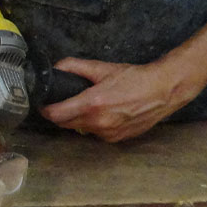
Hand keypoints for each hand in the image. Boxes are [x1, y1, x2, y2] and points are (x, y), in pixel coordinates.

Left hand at [38, 57, 190, 142]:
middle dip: (61, 114)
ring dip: (78, 120)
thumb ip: (76, 67)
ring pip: (81, 129)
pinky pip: (96, 134)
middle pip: (65, 124)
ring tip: (85, 106)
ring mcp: (107, 134)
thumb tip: (57, 67)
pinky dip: (94, 125)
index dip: (46, 109)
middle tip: (62, 102)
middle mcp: (97, 123)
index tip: (44, 103)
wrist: (162, 91)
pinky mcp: (116, 140)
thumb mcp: (103, 68)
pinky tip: (102, 113)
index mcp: (91, 104)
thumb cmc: (134, 78)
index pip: (56, 115)